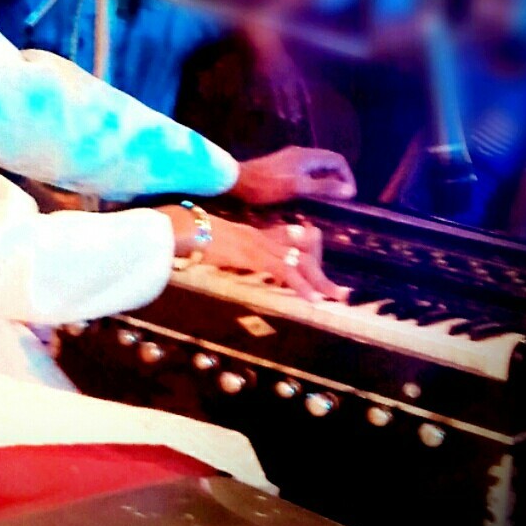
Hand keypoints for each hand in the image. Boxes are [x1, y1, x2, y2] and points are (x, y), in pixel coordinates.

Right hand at [163, 207, 347, 302]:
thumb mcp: (216, 243)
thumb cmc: (194, 235)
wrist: (185, 226)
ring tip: (335, 297)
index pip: (291, 242)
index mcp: (255, 234)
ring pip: (299, 263)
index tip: (321, 270)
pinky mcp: (255, 255)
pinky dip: (300, 286)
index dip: (309, 256)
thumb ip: (228, 249)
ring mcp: (261, 245)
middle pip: (302, 254)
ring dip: (319, 282)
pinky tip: (312, 299)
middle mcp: (263, 237)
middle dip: (322, 274)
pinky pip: (284, 271)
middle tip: (340, 292)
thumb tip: (228, 257)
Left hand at [231, 146, 356, 205]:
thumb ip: (324, 188)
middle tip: (340, 199)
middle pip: (328, 162)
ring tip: (327, 200)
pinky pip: (305, 171)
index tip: (349, 194)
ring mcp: (290, 159)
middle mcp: (300, 154)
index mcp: (307, 156)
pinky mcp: (281, 166)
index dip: (347, 176)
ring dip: (325, 181)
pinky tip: (308, 196)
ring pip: (316, 168)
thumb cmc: (266, 185)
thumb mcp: (298, 188)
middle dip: (338, 178)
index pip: (337, 160)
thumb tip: (349, 190)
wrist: (236, 181)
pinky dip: (313, 182)